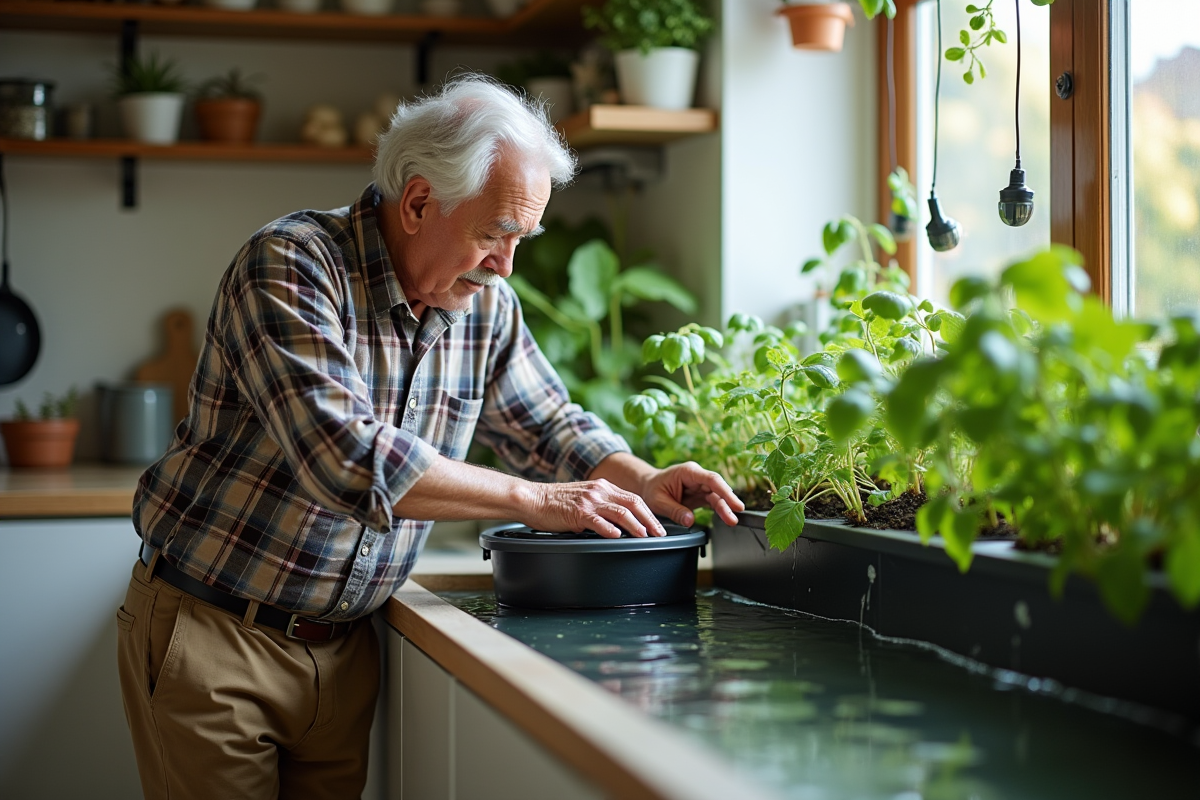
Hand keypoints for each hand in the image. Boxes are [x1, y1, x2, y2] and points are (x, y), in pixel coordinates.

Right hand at [523, 479, 666, 538]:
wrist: (534, 498)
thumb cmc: (557, 503)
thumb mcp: (584, 498)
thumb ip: (601, 506)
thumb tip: (617, 524)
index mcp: (602, 486)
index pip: (633, 498)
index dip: (649, 513)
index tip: (657, 526)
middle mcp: (599, 490)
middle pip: (633, 504)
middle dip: (649, 520)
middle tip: (659, 534)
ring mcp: (589, 500)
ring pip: (620, 512)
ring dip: (636, 525)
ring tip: (645, 537)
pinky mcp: (577, 512)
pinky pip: (598, 520)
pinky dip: (609, 528)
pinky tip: (617, 536)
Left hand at [638, 462, 744, 527]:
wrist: (648, 487)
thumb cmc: (652, 490)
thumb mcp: (658, 501)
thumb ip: (674, 510)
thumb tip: (690, 520)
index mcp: (688, 472)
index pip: (711, 479)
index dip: (724, 491)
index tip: (734, 502)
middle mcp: (697, 477)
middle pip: (717, 488)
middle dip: (728, 501)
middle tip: (737, 514)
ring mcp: (700, 486)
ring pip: (717, 496)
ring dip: (725, 508)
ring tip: (732, 521)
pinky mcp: (700, 495)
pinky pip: (713, 502)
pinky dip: (720, 510)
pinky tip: (727, 517)